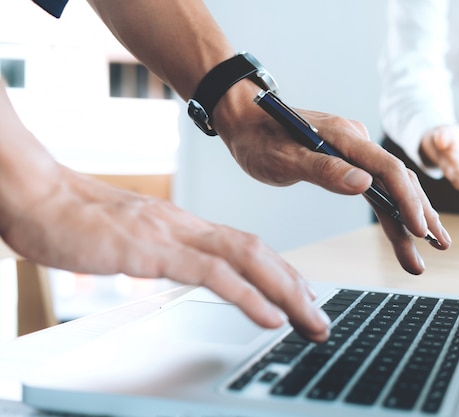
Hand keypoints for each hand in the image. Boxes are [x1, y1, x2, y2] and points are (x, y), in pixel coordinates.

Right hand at [1, 165, 330, 342]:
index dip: (280, 273)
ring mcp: (173, 235)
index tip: (302, 296)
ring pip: (247, 259)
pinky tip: (270, 316)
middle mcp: (187, 227)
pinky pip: (213, 273)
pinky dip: (248, 295)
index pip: (246, 248)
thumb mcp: (131, 240)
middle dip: (296, 287)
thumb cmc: (77, 220)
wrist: (37, 198)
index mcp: (184, 226)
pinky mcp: (154, 248)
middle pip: (258, 253)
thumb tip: (178, 267)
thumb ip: (161, 252)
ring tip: (311, 320)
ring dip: (286, 292)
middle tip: (321, 318)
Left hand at [212, 81, 451, 274]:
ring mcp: (354, 151)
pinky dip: (391, 209)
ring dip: (409, 217)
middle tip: (439, 248)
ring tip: (427, 250)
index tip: (420, 231)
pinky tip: (403, 228)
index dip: (407, 201)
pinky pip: (376, 187)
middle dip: (419, 215)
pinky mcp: (347, 161)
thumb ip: (324, 170)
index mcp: (344, 136)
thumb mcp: (284, 157)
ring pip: (391, 186)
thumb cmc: (257, 138)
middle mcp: (356, 141)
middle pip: (398, 179)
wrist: (243, 120)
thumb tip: (363, 185)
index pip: (388, 169)